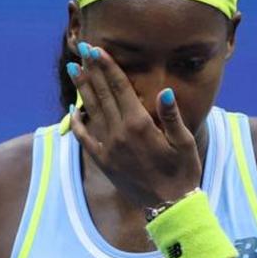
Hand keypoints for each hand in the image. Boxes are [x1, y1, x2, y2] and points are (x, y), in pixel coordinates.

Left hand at [67, 42, 201, 207]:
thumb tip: (164, 92)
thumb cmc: (183, 172)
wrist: (169, 207)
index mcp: (139, 125)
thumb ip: (172, 117)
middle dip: (92, 70)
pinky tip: (71, 108)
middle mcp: (119, 134)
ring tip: (74, 69)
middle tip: (82, 50)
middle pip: (102, 95)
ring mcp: (108, 148)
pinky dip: (76, 122)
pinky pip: (84, 138)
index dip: (108, 67)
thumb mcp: (185, 143)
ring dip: (82, 89)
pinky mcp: (103, 161)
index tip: (97, 50)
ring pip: (91, 111)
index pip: (120, 88)